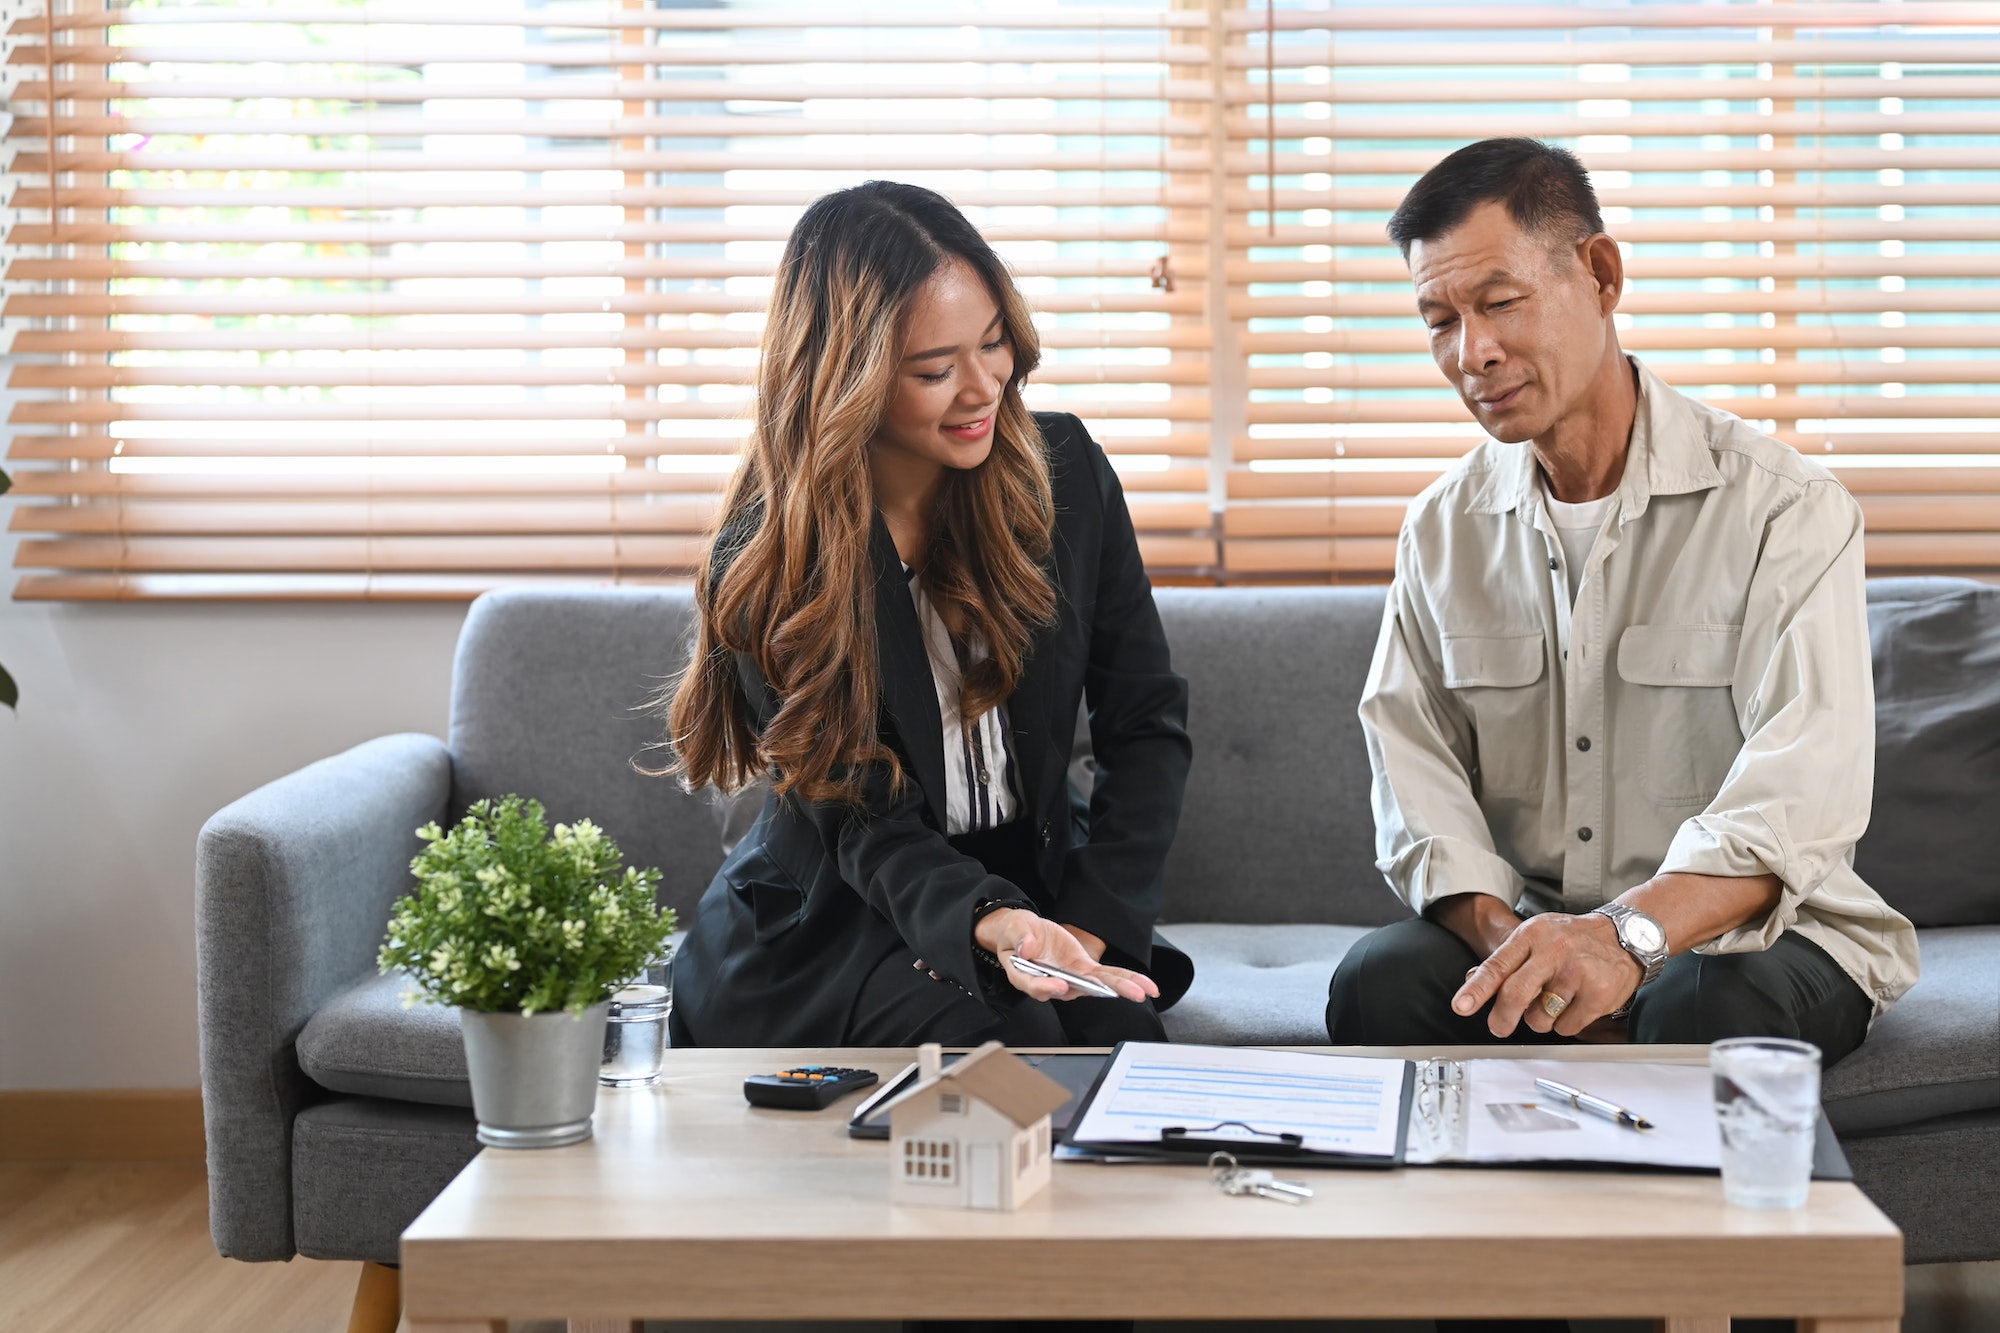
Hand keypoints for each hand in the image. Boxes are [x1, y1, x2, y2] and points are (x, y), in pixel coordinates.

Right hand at [975, 908, 1158, 1003]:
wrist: (1025, 933)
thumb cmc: (1015, 934)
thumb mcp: (1014, 929)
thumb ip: (1021, 938)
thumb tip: (1028, 948)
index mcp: (1027, 977)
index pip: (1036, 986)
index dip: (1047, 987)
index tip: (1059, 985)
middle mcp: (1052, 983)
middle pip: (1076, 990)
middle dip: (1102, 992)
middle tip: (1125, 995)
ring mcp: (1071, 979)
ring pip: (1097, 986)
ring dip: (1122, 988)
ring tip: (1143, 992)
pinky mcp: (1083, 971)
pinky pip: (1106, 977)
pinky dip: (1126, 980)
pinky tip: (1146, 987)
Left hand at [1451, 912, 1641, 1037]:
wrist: (1625, 936)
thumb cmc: (1572, 940)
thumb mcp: (1536, 938)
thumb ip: (1506, 960)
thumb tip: (1473, 979)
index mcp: (1532, 935)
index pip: (1497, 965)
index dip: (1476, 989)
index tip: (1461, 1007)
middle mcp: (1554, 950)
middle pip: (1515, 994)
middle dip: (1502, 1018)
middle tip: (1499, 1028)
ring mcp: (1578, 971)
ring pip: (1540, 1017)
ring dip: (1541, 1020)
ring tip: (1554, 1001)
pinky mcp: (1599, 993)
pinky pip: (1567, 1027)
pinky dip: (1565, 1024)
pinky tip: (1575, 1005)